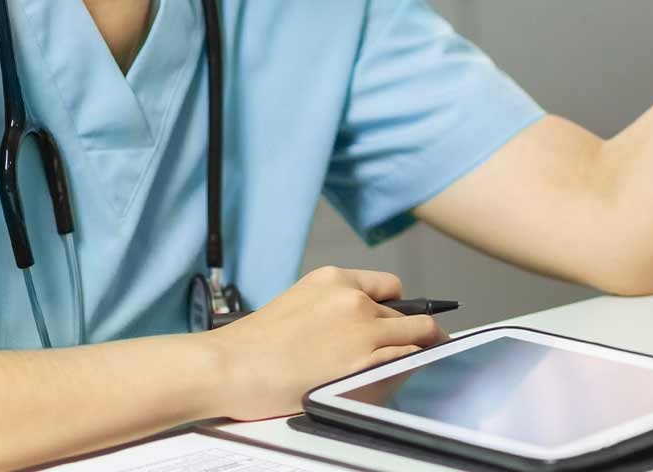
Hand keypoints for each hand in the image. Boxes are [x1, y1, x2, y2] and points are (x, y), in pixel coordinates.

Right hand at [208, 266, 445, 419]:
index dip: (400, 306)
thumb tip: (362, 323)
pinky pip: (407, 359)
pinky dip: (412, 365)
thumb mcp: (299, 303)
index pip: (390, 287)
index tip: (405, 319)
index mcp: (334, 279)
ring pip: (417, 334)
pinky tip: (408, 373)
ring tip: (424, 359)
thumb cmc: (254, 345)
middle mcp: (353, 299)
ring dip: (421, 348)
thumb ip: (333, 308)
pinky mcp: (362, 362)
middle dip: (414, 331)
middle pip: (407, 313)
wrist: (228, 366)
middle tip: (423, 344)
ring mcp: (361, 330)